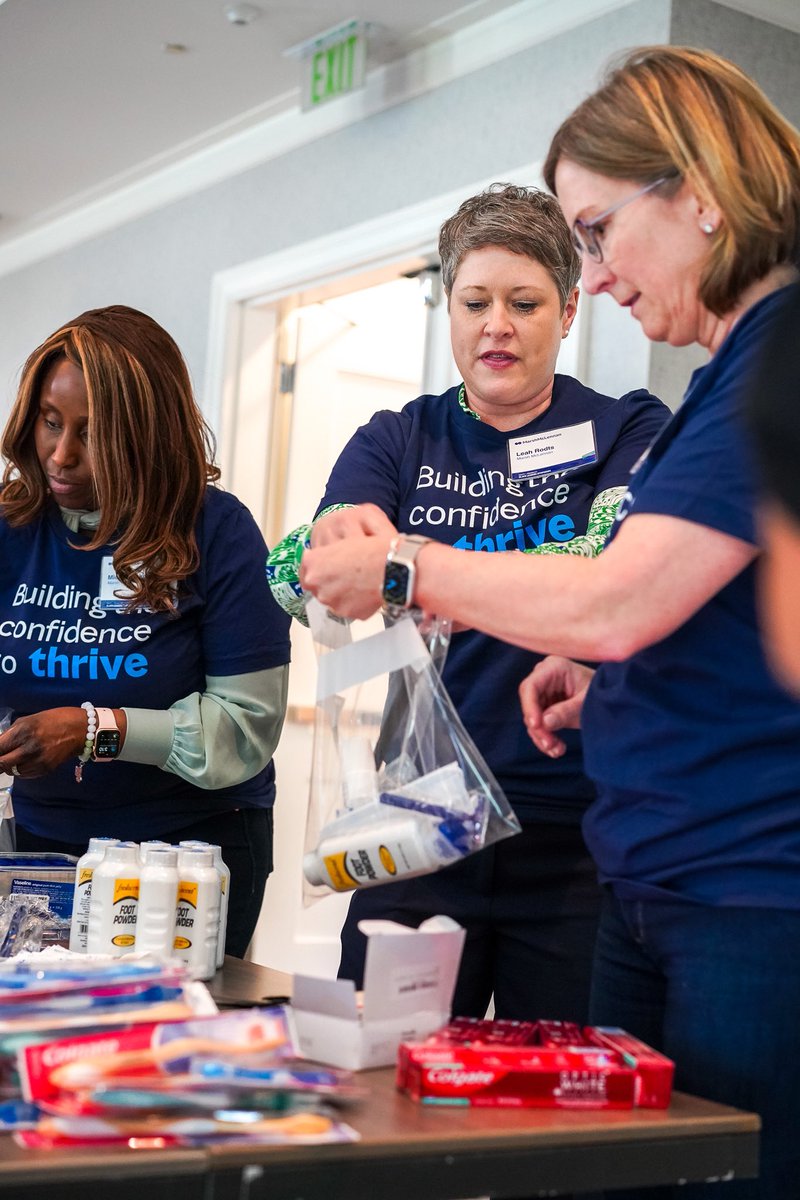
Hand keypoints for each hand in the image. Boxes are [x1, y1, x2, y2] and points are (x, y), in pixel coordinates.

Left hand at [0, 708, 94, 778]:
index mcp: (23, 732)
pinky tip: (28, 760)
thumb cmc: (53, 720)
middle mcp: (29, 748)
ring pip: (12, 771)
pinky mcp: (45, 769)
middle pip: (2, 764)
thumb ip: (11, 734)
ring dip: (11, 765)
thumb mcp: (28, 720)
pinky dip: (22, 769)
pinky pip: (25, 774)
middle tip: (2, 758)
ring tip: (17, 756)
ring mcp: (37, 761)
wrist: (80, 729)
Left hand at [301, 505, 397, 619]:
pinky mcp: (347, 613)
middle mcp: (318, 585)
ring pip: (333, 599)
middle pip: (318, 586)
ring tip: (361, 582)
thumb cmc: (375, 550)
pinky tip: (369, 591)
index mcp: (313, 563)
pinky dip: (357, 603)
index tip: (325, 567)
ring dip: (343, 593)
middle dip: (331, 582)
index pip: (304, 569)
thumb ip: (327, 554)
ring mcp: (332, 602)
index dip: (317, 568)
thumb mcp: (346, 541)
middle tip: (348, 574)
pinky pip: (349, 608)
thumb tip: (323, 561)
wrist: (395, 568)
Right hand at [518, 656, 594, 757]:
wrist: (611, 698)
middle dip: (538, 727)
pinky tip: (557, 749)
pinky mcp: (545, 705)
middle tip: (550, 744)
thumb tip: (544, 723)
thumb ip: (565, 712)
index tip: (536, 725)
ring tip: (557, 750)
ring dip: (542, 736)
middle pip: (529, 703)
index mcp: (554, 667)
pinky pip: (539, 723)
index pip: (531, 686)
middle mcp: (544, 677)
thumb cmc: (602, 694)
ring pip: (532, 717)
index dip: (529, 706)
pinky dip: (545, 738)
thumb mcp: (586, 703)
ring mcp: (544, 691)